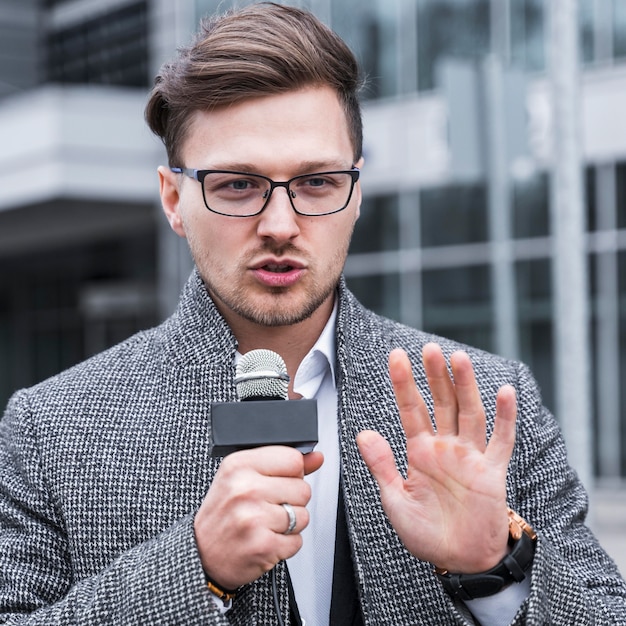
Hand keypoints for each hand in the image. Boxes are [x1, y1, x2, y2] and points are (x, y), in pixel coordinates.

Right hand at [194, 446, 322, 589]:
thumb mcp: (243, 478)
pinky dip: (285, 544)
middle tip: (267, 507)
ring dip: (290, 524)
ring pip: (303, 515)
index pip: (293, 459)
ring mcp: (254, 518)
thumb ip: (282, 464)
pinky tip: (265, 539)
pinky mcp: (263, 545)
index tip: (277, 482)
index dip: (291, 473)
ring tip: (265, 524)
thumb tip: (316, 457)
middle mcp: (245, 489)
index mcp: (239, 465)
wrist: (201, 554)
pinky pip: (297, 541)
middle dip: (291, 500)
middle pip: (303, 488)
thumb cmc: (223, 514)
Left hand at [356, 343, 516, 573]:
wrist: (460, 562)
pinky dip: (505, 418)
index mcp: (420, 452)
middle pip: (442, 403)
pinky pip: (501, 441)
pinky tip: (505, 392)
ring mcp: (471, 457)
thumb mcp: (395, 501)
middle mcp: (446, 448)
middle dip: (435, 376)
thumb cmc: (426, 533)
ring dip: (466, 386)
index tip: (396, 357)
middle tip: (429, 348)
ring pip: (469, 413)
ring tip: (458, 358)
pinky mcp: (493, 473)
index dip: (404, 384)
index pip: (411, 410)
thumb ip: (382, 466)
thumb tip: (363, 433)